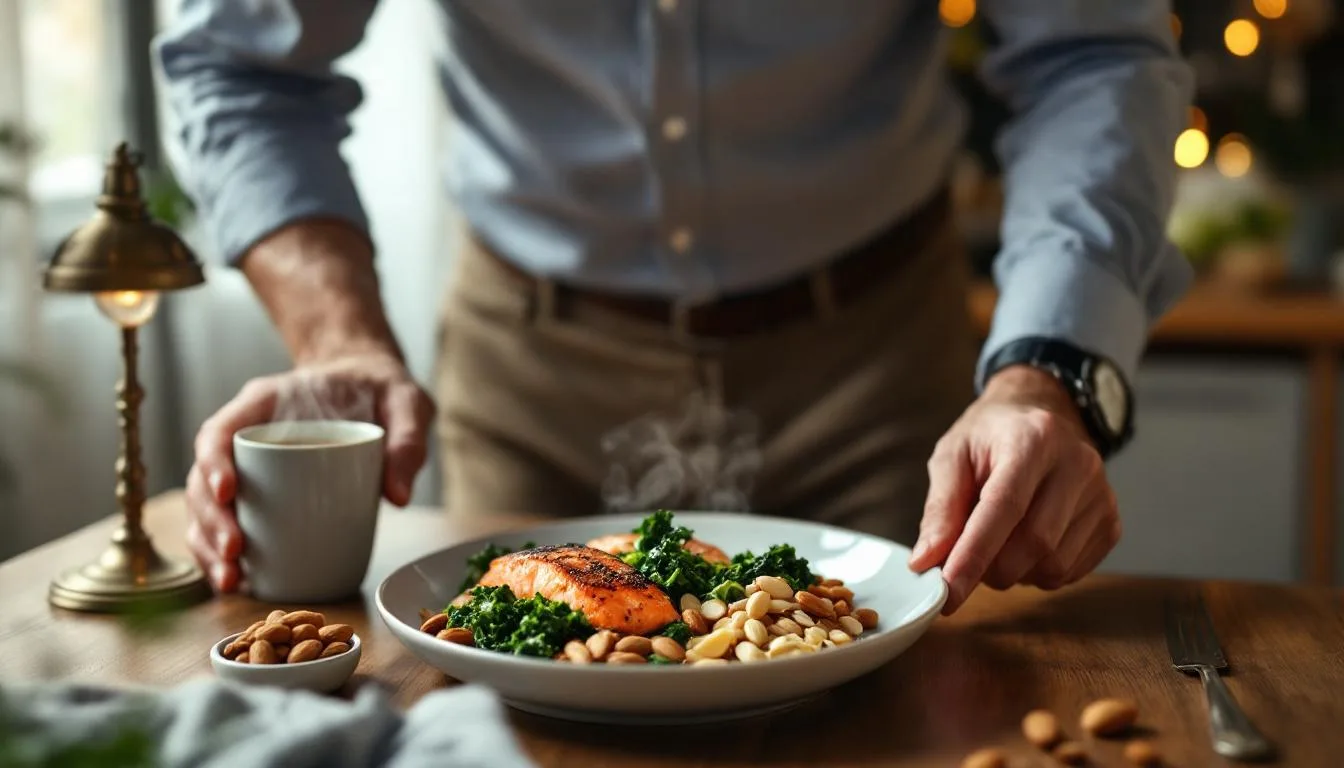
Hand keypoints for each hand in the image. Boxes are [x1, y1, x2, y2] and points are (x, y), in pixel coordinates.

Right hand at [185, 352, 435, 592]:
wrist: (371, 384)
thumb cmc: (382, 388)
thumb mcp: (405, 401)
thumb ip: (407, 437)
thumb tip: (397, 497)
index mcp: (266, 403)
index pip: (221, 430)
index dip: (214, 462)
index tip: (227, 493)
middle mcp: (246, 436)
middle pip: (203, 477)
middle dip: (211, 519)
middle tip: (235, 553)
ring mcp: (248, 467)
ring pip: (206, 507)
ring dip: (209, 546)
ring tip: (230, 580)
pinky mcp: (260, 495)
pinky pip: (228, 524)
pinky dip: (224, 555)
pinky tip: (236, 583)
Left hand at [909, 365, 1119, 613]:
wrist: (1040, 415)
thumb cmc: (990, 437)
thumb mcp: (952, 456)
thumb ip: (940, 508)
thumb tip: (926, 562)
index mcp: (1033, 438)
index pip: (1004, 507)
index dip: (973, 555)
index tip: (947, 592)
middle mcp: (1077, 463)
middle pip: (1035, 543)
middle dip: (991, 569)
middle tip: (965, 564)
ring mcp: (1101, 494)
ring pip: (1055, 565)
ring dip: (1015, 573)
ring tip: (997, 545)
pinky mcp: (1111, 521)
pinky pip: (1071, 571)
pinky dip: (1038, 573)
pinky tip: (1024, 547)